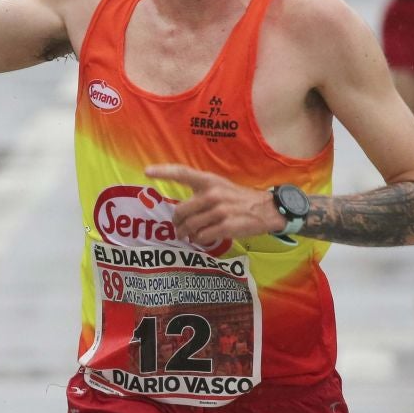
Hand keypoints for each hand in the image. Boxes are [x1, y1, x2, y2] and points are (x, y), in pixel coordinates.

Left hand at [144, 164, 283, 247]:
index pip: (182, 172)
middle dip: (176, 224)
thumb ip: (201, 193)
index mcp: (209, 181)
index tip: (147, 172)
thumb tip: (181, 211)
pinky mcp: (226, 226)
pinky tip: (203, 239)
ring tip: (190, 236)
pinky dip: (199, 241)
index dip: (163, 171)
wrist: (267, 209)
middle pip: (180, 211)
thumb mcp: (221, 187)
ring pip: (190, 227)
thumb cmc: (240, 199)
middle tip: (178, 229)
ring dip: (187, 234)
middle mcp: (212, 194)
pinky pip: (202, 237)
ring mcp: (219, 211)